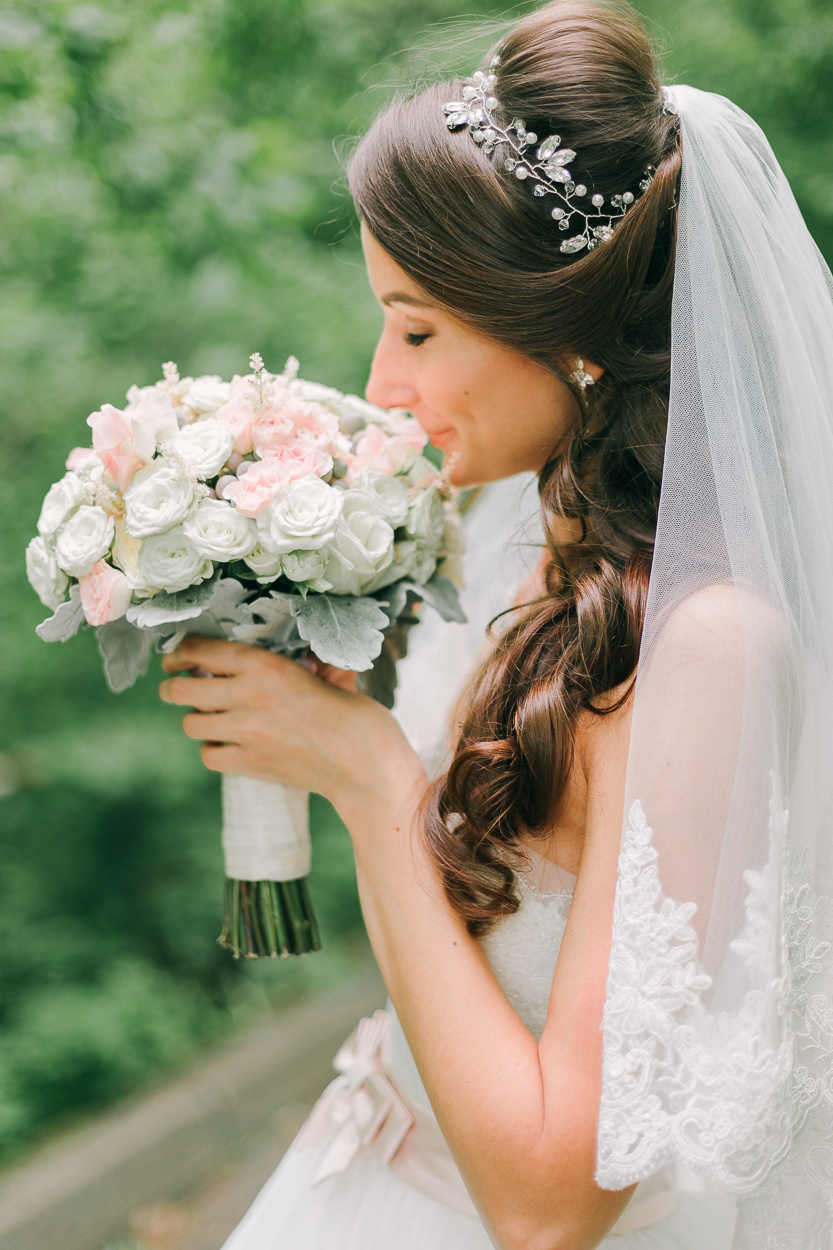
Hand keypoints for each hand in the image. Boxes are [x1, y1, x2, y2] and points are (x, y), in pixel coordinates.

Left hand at [158, 636, 424, 821]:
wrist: (366, 766)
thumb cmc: (357, 717)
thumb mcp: (332, 675)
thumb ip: (308, 663)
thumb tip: (302, 654)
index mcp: (266, 665)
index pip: (201, 651)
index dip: (180, 651)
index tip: (175, 656)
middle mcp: (248, 695)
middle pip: (182, 688)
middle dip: (173, 685)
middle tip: (175, 685)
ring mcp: (244, 732)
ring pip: (191, 723)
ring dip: (196, 718)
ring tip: (209, 716)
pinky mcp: (248, 764)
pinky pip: (207, 754)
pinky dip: (213, 748)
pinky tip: (227, 743)